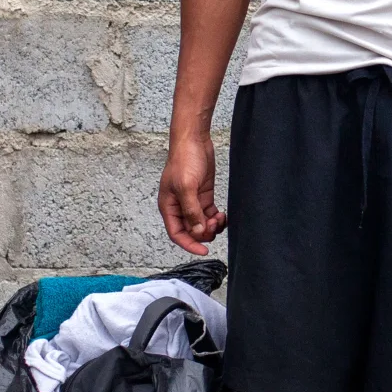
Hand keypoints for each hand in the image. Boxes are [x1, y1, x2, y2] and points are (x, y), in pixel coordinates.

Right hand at [159, 130, 227, 253]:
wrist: (194, 140)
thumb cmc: (184, 159)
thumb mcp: (186, 186)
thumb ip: (191, 211)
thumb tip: (198, 231)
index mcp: (168, 207)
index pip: (177, 234)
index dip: (189, 244)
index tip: (203, 250)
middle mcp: (179, 207)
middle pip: (191, 231)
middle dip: (204, 232)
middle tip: (214, 224)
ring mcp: (192, 202)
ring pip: (202, 225)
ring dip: (212, 226)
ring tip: (219, 218)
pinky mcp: (203, 196)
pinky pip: (210, 215)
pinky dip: (217, 219)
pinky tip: (222, 215)